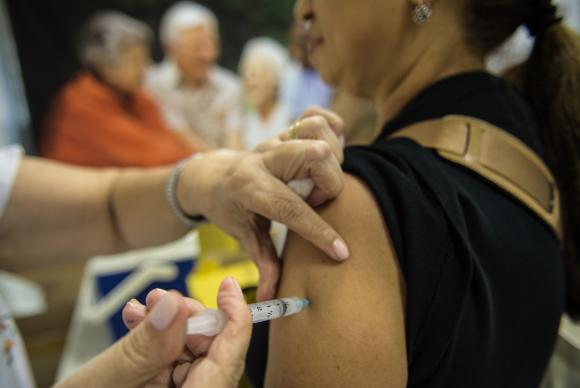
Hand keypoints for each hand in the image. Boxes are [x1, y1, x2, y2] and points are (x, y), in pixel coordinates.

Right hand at [56, 278, 250, 387]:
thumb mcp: (106, 380)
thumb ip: (144, 345)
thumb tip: (174, 305)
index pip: (229, 359)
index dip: (234, 318)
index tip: (227, 286)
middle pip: (210, 350)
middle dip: (186, 317)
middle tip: (161, 299)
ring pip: (188, 351)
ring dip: (165, 323)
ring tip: (139, 308)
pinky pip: (169, 360)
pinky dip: (153, 337)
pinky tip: (134, 321)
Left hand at [177, 109, 348, 300]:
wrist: (214, 176)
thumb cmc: (229, 208)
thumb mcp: (241, 235)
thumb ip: (263, 262)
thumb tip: (274, 297)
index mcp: (249, 187)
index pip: (289, 207)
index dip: (318, 231)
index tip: (341, 252)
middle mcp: (264, 158)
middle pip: (314, 155)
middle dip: (329, 183)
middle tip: (317, 201)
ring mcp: (276, 139)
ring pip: (317, 131)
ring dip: (331, 158)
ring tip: (319, 181)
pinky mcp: (286, 130)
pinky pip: (316, 116)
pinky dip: (331, 130)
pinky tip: (327, 154)